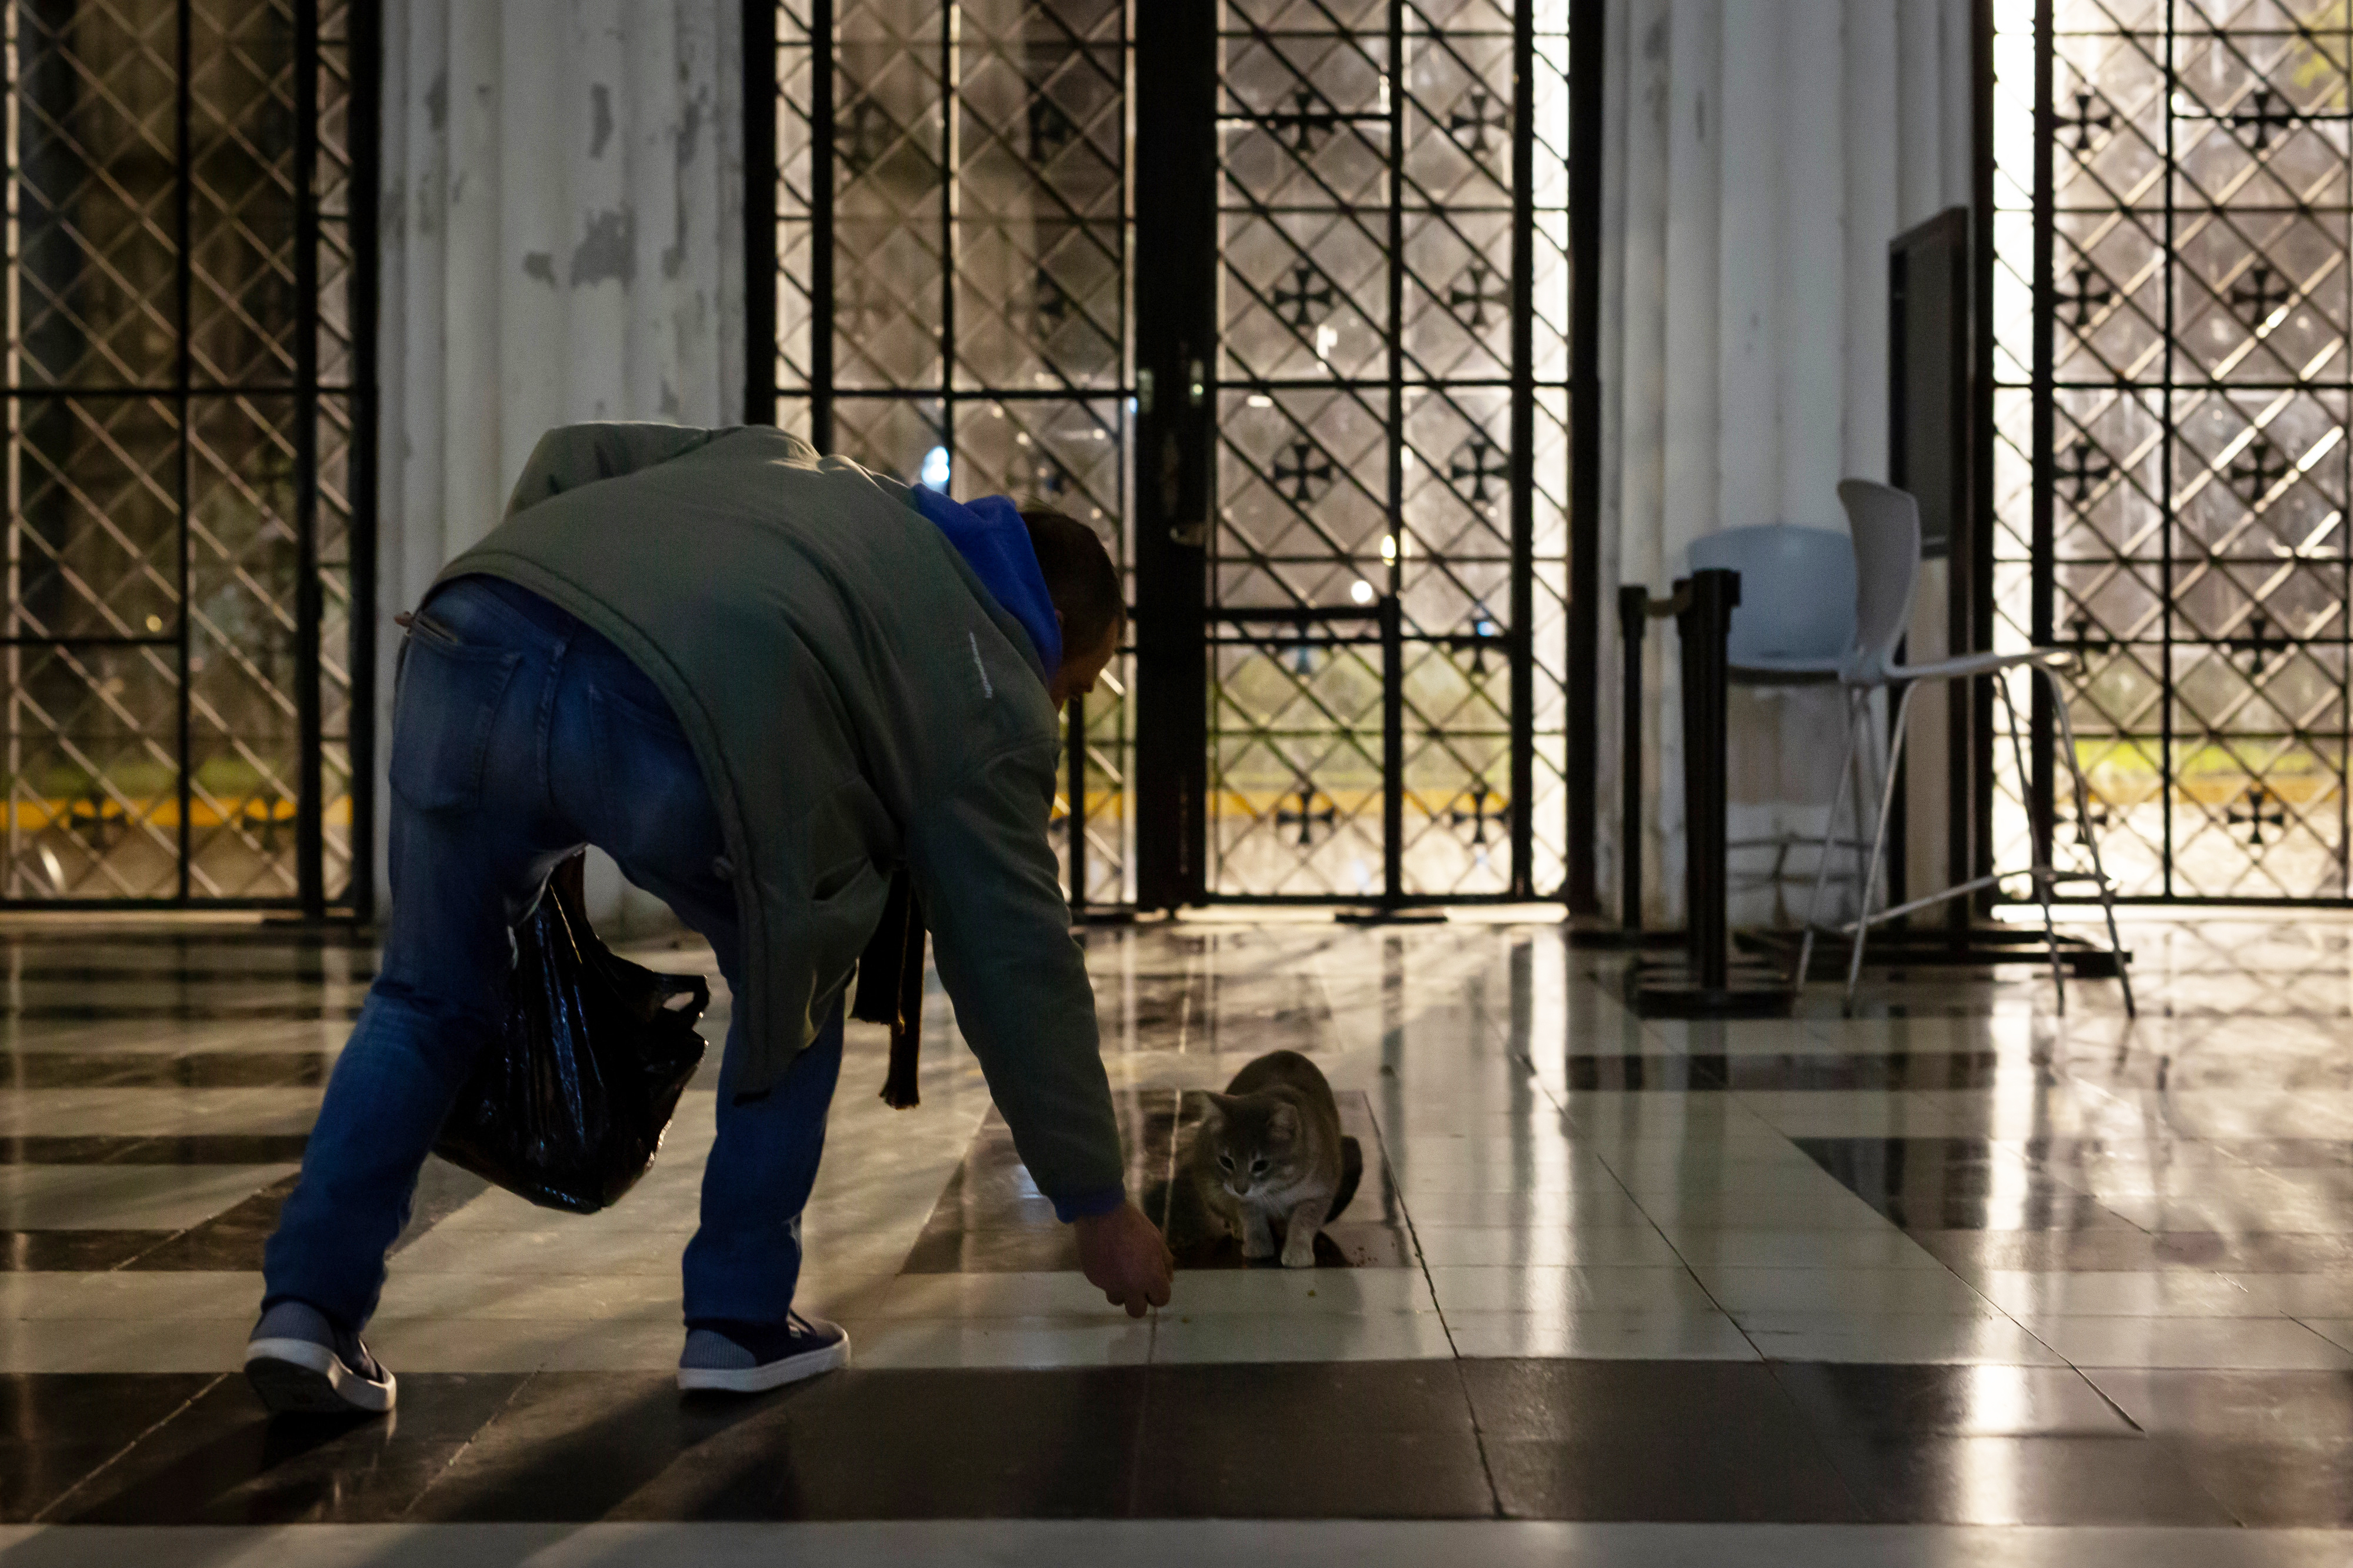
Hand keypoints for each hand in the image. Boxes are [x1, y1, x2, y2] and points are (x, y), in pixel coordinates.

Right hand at [1074, 1201, 1173, 1318]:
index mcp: (1151, 1277)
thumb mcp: (1157, 1239)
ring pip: (1117, 1300)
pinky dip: (1107, 1277)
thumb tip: (1169, 1279)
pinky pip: (1104, 1285)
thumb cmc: (1134, 1224)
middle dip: (1139, 1301)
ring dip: (1121, 1291)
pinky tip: (1107, 1259)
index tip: (1154, 1282)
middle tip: (1137, 1285)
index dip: (1158, 1291)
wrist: (1100, 1214)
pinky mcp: (1095, 1279)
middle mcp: (1131, 1286)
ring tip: (1120, 1271)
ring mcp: (1110, 1284)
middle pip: (1137, 1311)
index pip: (1161, 1300)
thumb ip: (1165, 1262)